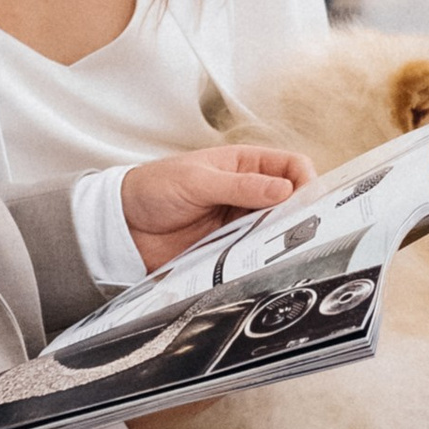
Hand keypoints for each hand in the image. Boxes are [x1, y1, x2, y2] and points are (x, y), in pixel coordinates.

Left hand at [120, 140, 316, 272]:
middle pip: (289, 202)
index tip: (307, 200)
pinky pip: (253, 255)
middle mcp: (247, 193)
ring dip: (279, 240)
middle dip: (298, 214)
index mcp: (243, 165)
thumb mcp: (197, 180)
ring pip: (275, 231)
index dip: (305, 180)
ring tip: (280, 249)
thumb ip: (240, 186)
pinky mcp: (228, 250)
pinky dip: (260, 260)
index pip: (290, 166)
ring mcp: (238, 223)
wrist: (120, 225)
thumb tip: (284, 189)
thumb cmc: (152, 188)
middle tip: (300, 229)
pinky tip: (260, 263)